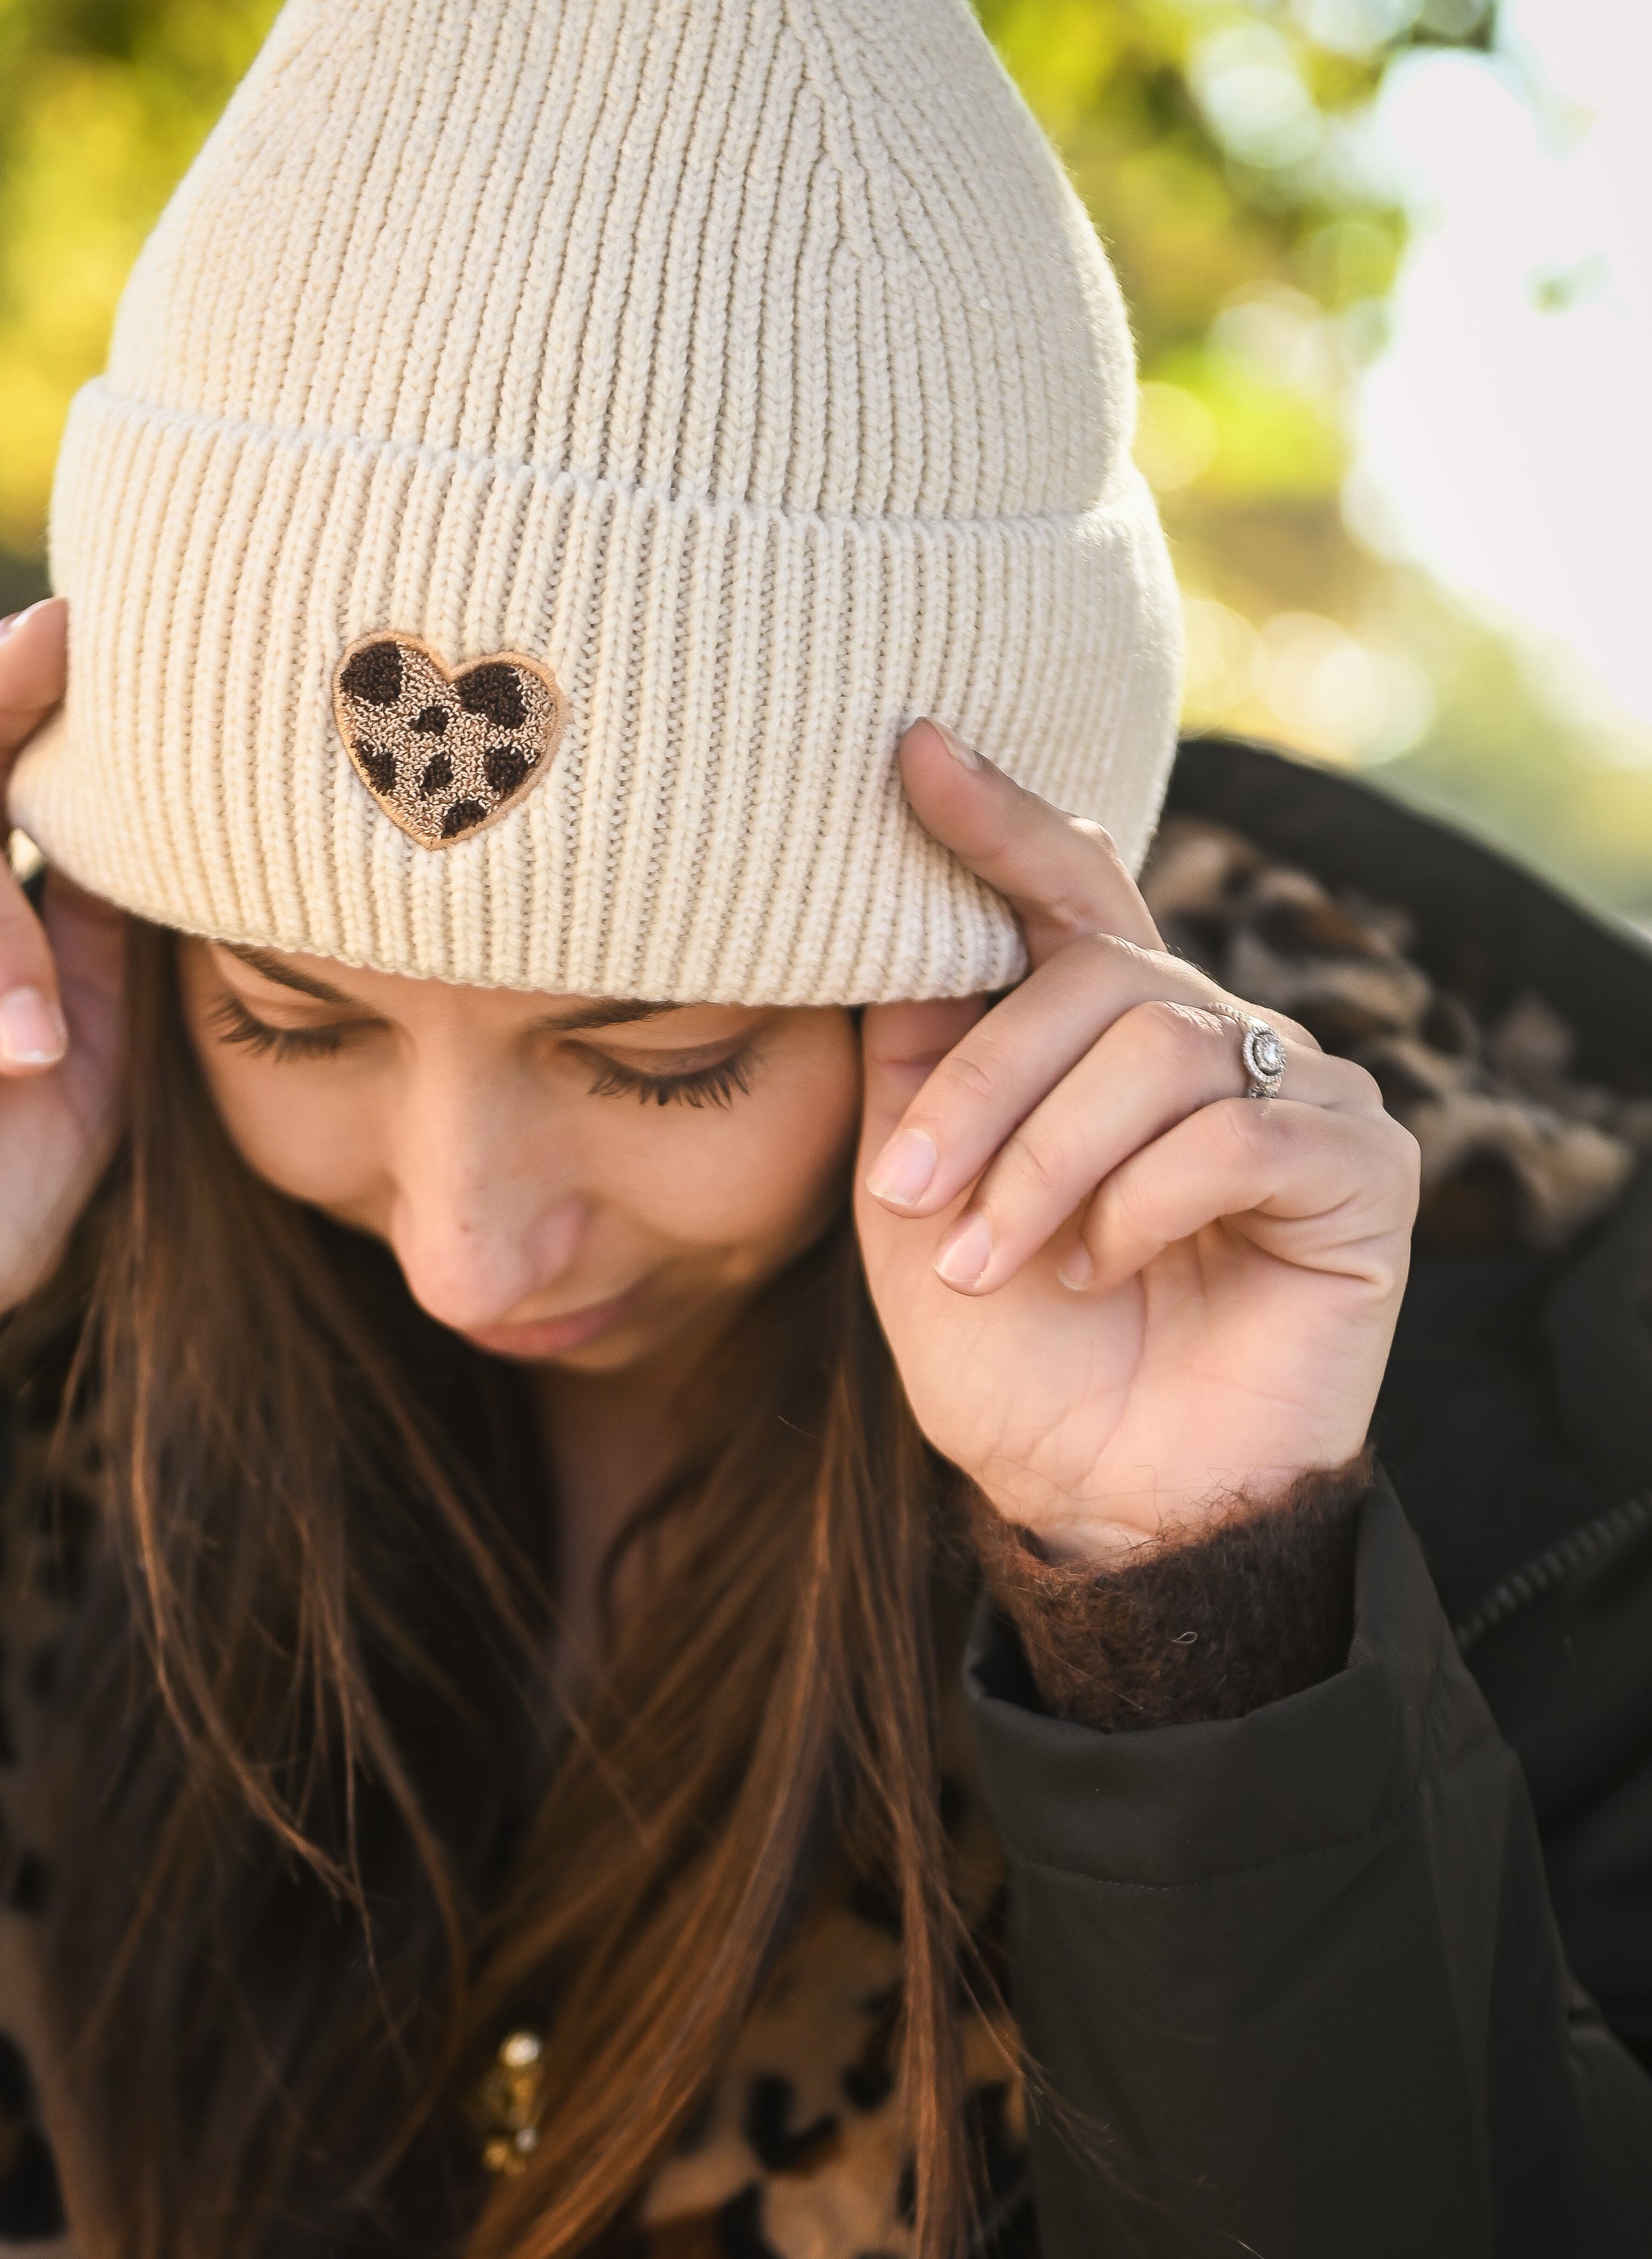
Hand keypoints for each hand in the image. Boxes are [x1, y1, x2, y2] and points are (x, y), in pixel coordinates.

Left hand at [854, 727, 1417, 1562]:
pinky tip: (1105, 1272)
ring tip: (995, 1262)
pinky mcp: (1361, 1170)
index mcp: (1108, 1038)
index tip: (913, 755)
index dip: (999, 822)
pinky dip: (1143, 1206)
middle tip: (909, 1197)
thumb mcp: (916, 1205)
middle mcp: (1213, 1042)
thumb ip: (912, 1066)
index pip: (1070, 890)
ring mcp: (1299, 1095)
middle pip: (1094, 972)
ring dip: (1045, 1162)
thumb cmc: (1012, 1363)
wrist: (1101, 1503)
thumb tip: (896, 928)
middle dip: (980, 1086)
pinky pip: (1239, 1135)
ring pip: (1156, 1048)